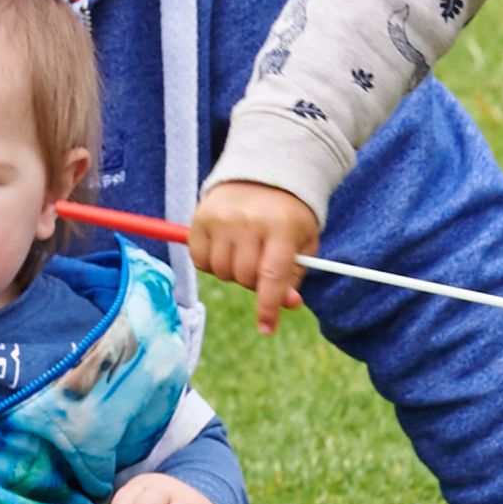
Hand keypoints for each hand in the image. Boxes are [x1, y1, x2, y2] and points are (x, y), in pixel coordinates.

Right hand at [189, 180, 318, 334]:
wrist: (263, 174)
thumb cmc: (287, 217)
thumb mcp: (303, 243)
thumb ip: (294, 276)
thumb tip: (286, 305)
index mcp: (282, 227)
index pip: (272, 277)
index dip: (268, 307)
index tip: (267, 329)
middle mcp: (249, 221)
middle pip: (244, 278)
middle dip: (253, 282)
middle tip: (260, 267)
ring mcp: (222, 218)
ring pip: (221, 272)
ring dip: (232, 272)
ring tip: (243, 252)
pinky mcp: (200, 217)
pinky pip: (199, 261)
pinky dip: (211, 262)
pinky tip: (225, 246)